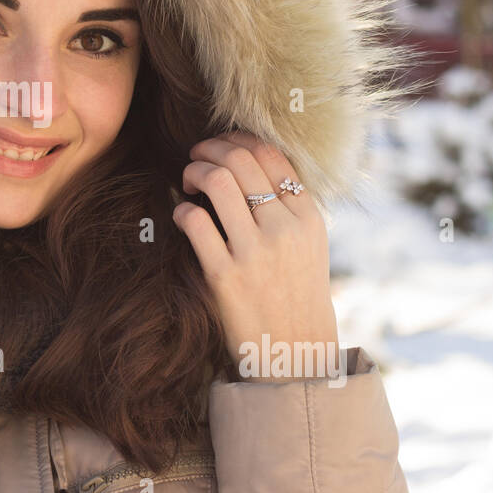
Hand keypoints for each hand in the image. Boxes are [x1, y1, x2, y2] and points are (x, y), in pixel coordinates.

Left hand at [172, 130, 338, 381]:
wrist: (294, 352)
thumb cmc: (296, 293)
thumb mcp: (310, 245)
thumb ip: (288, 207)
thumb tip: (250, 164)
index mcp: (307, 217)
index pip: (271, 155)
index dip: (238, 140)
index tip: (221, 145)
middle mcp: (284, 229)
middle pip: (240, 160)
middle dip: (209, 149)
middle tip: (196, 157)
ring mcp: (254, 251)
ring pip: (217, 181)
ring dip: (193, 171)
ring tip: (188, 181)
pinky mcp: (224, 274)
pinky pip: (194, 221)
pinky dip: (182, 210)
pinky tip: (183, 216)